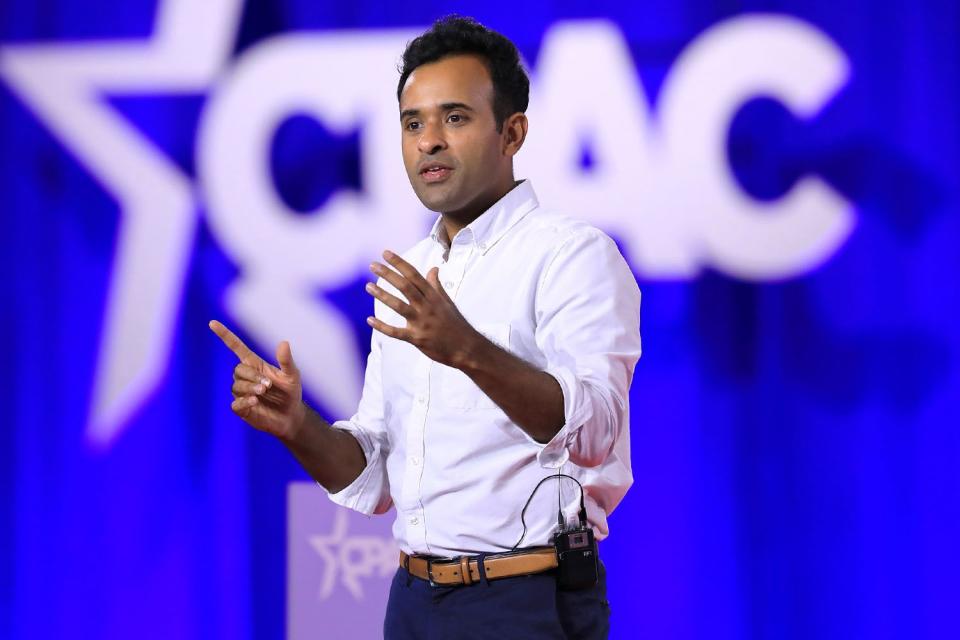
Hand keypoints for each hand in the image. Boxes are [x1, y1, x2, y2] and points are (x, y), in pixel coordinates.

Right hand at [208, 320, 304, 440]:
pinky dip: (244, 401)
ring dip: (250, 388)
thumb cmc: (290, 392)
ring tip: (264, 392)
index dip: (225, 335)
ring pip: (236, 386)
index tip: (212, 323)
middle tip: (268, 385)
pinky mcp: (242, 408)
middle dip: (252, 376)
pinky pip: (235, 403)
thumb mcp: (292, 375)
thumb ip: (286, 361)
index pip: (236, 347)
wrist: (291, 416)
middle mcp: (246, 377)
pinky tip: (254, 401)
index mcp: (255, 365)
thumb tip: (283, 342)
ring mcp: (242, 393)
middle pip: (238, 370)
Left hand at [365, 250, 479, 367]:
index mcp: (434, 297)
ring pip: (399, 306)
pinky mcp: (417, 339)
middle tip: (373, 265)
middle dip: (388, 275)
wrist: (466, 348)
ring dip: (382, 295)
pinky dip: (382, 327)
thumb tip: (433, 268)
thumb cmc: (455, 324)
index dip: (399, 263)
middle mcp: (427, 307)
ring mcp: (422, 323)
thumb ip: (436, 285)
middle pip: (405, 287)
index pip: (414, 275)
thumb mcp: (447, 302)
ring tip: (368, 286)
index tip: (386, 253)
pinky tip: (370, 320)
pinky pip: (396, 332)